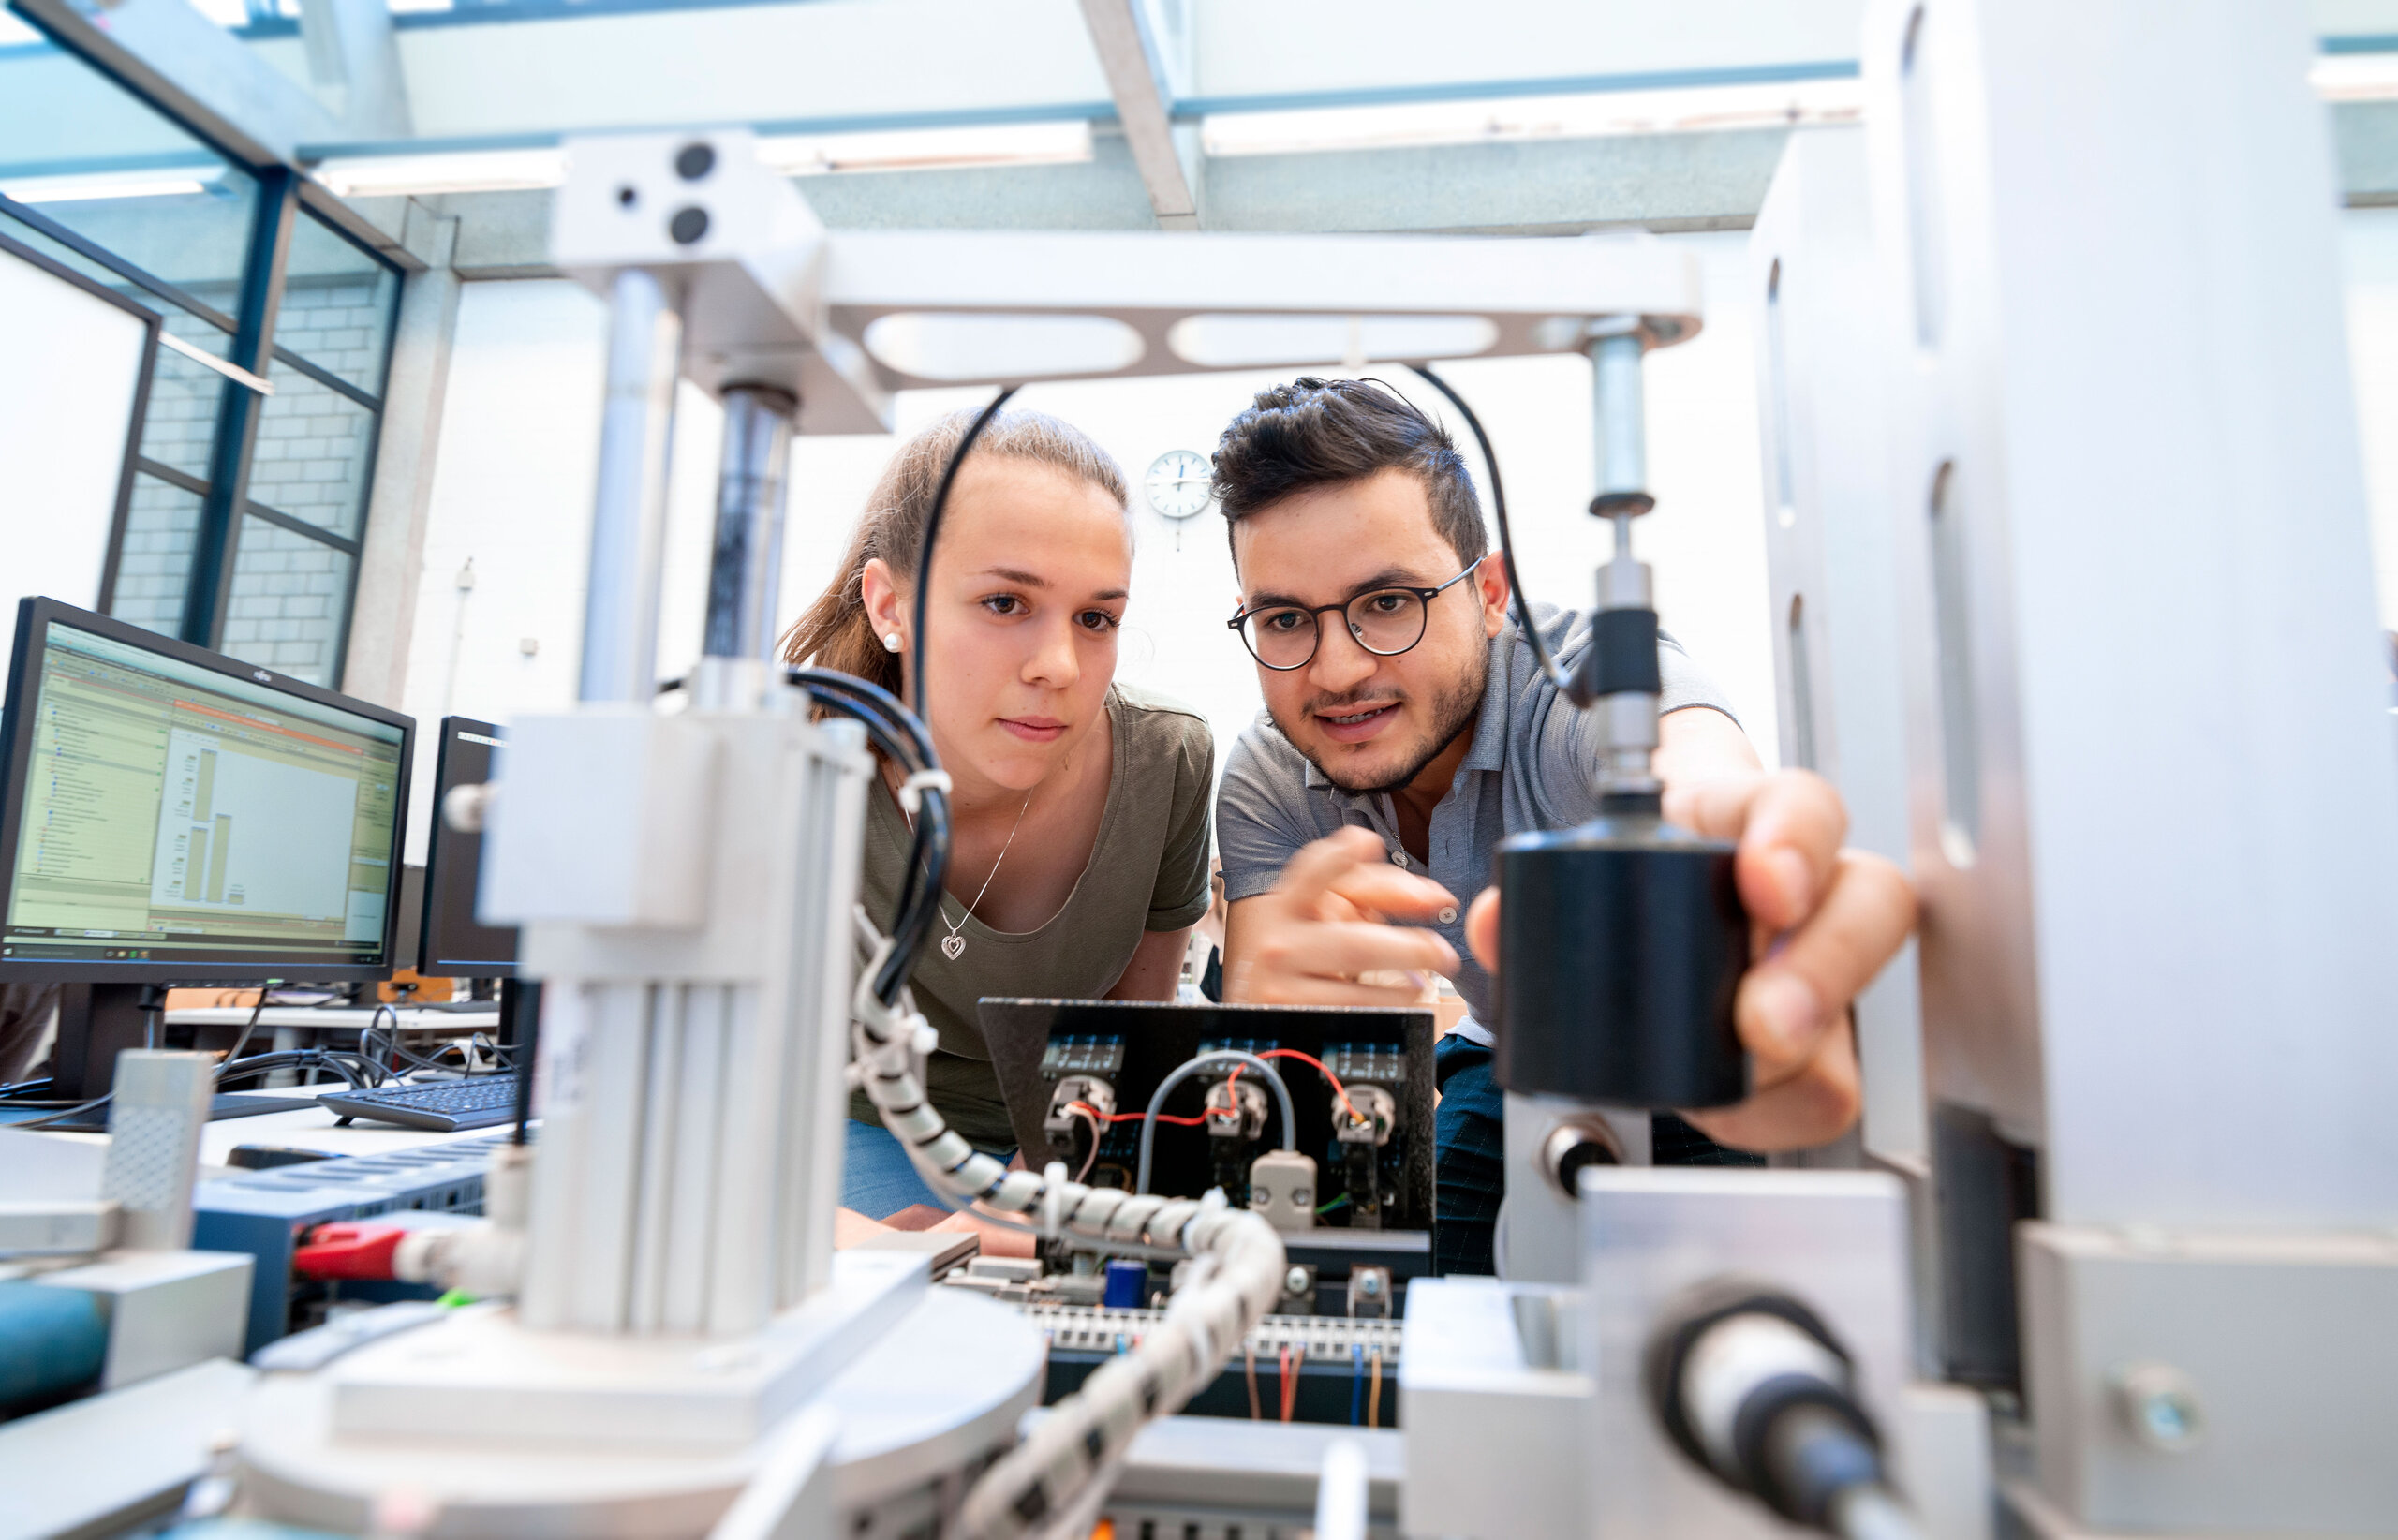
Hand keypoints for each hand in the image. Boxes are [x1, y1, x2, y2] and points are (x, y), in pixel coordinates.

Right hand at [1224, 826, 1461, 1005]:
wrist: (1264, 1023)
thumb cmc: (1309, 961)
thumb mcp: (1334, 919)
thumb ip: (1379, 897)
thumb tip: (1436, 899)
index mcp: (1287, 906)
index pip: (1309, 872)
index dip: (1338, 855)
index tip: (1367, 842)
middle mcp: (1278, 941)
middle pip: (1356, 942)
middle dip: (1411, 949)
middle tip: (1443, 955)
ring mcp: (1281, 984)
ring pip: (1358, 986)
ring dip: (1406, 985)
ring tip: (1423, 983)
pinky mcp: (1294, 1019)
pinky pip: (1354, 1012)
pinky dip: (1388, 1008)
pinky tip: (1402, 1004)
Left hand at [1462, 769, 1914, 1151]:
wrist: (1661, 892)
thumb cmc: (1645, 862)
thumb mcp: (1596, 848)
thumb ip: (1539, 881)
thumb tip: (1498, 919)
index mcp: (1754, 819)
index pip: (1804, 804)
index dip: (1797, 841)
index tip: (1765, 882)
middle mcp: (1813, 889)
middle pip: (1872, 907)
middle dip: (1821, 970)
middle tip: (1762, 1020)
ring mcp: (1823, 966)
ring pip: (1860, 1012)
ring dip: (1801, 1057)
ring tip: (1737, 1073)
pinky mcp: (1818, 1041)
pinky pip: (1829, 1088)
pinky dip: (1776, 1111)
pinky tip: (1726, 1107)